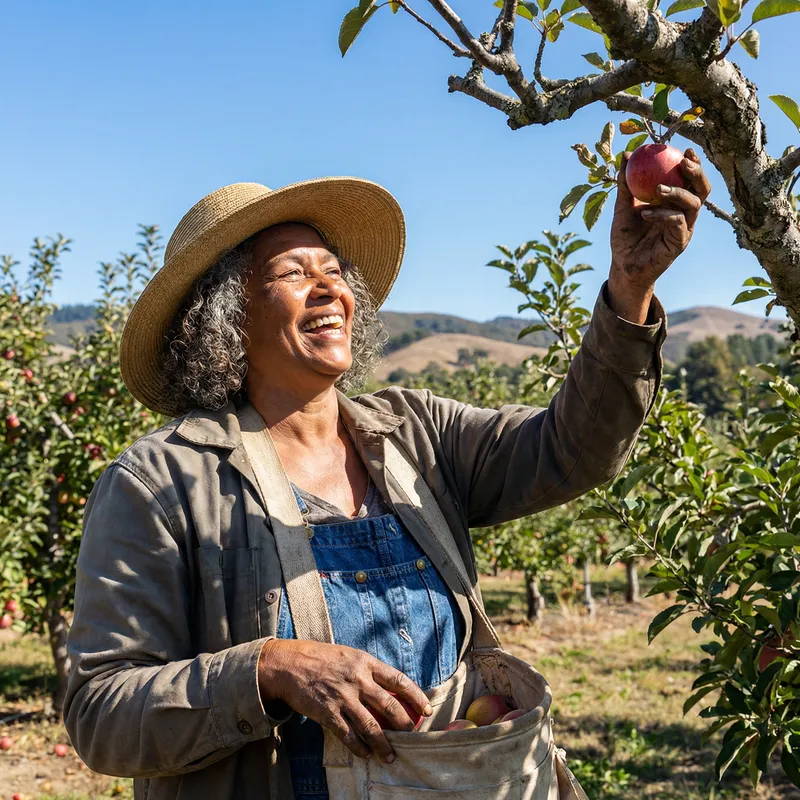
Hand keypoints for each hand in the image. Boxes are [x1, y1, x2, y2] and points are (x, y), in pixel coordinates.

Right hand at [258, 639, 431, 762]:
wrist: (290, 663)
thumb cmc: (322, 658)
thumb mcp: (350, 656)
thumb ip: (369, 671)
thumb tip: (391, 691)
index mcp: (365, 662)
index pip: (398, 680)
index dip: (415, 696)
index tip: (427, 709)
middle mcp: (357, 679)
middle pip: (389, 706)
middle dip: (404, 725)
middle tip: (412, 737)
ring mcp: (342, 697)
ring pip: (370, 726)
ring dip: (383, 744)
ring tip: (391, 757)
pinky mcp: (327, 712)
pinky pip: (348, 735)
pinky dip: (359, 747)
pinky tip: (366, 754)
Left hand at [608, 148, 710, 322]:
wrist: (622, 264)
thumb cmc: (625, 235)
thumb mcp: (623, 206)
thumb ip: (626, 183)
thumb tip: (627, 155)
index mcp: (676, 202)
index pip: (691, 179)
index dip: (693, 163)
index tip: (684, 149)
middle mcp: (685, 213)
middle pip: (702, 189)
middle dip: (697, 173)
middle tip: (683, 162)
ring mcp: (685, 228)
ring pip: (693, 204)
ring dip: (677, 192)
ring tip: (657, 188)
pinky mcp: (679, 243)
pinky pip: (677, 222)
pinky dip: (663, 214)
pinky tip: (645, 213)